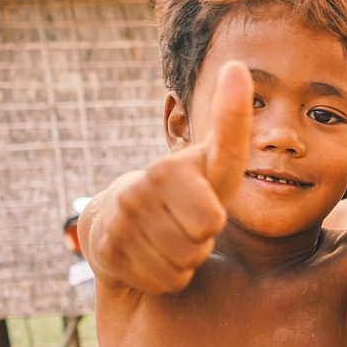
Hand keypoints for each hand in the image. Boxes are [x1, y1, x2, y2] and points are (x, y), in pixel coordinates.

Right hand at [94, 61, 250, 292]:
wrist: (119, 227)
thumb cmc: (184, 198)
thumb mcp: (212, 172)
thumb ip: (230, 134)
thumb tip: (234, 66)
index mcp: (180, 163)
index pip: (222, 145)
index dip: (233, 110)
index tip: (237, 68)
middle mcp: (150, 182)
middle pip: (209, 229)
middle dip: (206, 239)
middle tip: (189, 226)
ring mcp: (126, 214)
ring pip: (187, 259)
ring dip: (187, 260)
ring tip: (170, 240)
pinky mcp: (108, 249)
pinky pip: (166, 280)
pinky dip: (168, 279)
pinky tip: (152, 256)